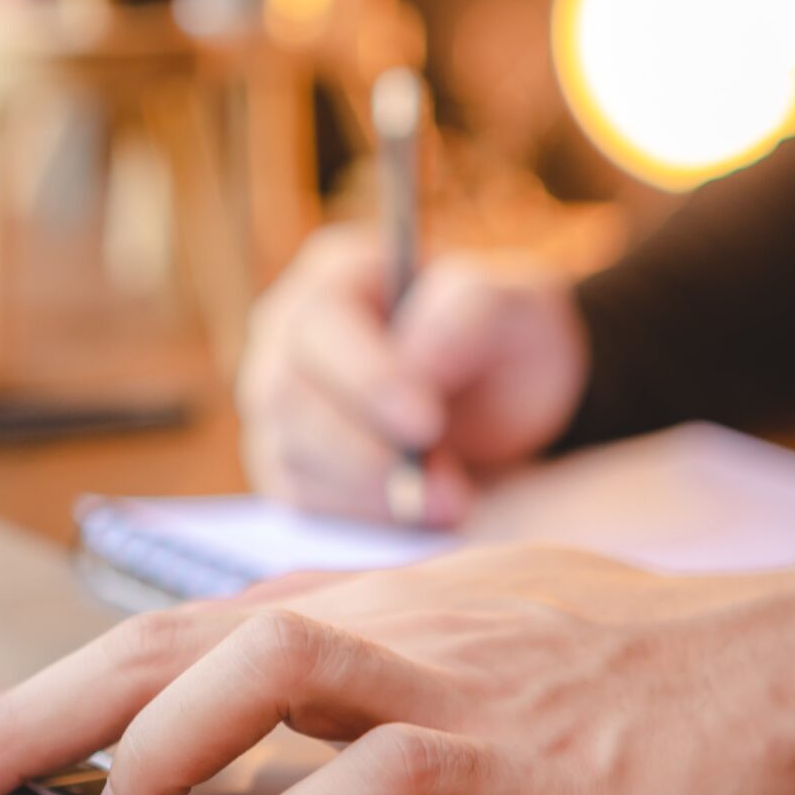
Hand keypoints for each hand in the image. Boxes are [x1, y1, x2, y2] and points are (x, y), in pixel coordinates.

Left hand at [0, 546, 794, 794]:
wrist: (789, 665)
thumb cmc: (625, 660)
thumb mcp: (465, 647)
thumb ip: (350, 685)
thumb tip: (240, 757)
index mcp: (360, 601)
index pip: (165, 631)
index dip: (45, 692)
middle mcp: (383, 622)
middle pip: (174, 639)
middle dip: (35, 713)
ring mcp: (450, 680)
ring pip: (267, 664)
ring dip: (160, 746)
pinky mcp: (517, 753)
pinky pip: (386, 777)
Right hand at [235, 224, 590, 524]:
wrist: (508, 403)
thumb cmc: (504, 338)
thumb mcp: (512, 305)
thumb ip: (467, 311)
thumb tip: (414, 365)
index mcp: (335, 276)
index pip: (320, 325)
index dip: (366, 377)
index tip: (427, 423)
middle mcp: (289, 337)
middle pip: (287, 398)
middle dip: (367, 453)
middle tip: (448, 491)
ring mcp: (282, 405)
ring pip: (289, 457)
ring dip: (371, 494)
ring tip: (451, 503)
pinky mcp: (290, 464)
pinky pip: (301, 502)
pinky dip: (364, 518)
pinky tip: (419, 514)